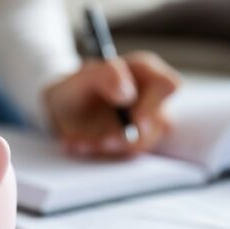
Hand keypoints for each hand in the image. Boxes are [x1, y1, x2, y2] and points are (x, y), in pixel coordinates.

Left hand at [44, 52, 179, 157]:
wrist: (61, 111)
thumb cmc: (77, 88)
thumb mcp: (82, 77)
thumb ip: (105, 76)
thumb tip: (127, 93)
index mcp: (145, 73)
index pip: (168, 85)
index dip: (156, 103)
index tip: (136, 119)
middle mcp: (151, 100)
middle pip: (160, 123)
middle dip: (131, 136)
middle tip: (104, 141)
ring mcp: (145, 125)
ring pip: (142, 144)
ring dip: (111, 147)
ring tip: (81, 142)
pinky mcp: (132, 146)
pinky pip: (122, 156)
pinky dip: (98, 153)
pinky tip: (78, 145)